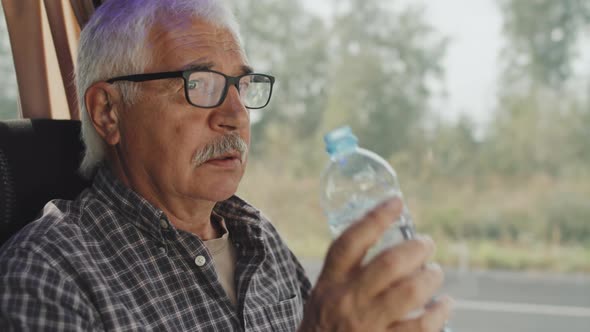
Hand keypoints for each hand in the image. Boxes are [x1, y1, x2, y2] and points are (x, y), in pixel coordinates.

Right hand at [299, 198, 452, 331]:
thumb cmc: (324, 326)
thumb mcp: (324, 295)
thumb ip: (348, 275)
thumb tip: (389, 249)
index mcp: (330, 282)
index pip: (350, 242)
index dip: (375, 218)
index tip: (397, 202)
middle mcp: (347, 300)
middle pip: (388, 264)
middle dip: (416, 249)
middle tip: (427, 243)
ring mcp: (366, 325)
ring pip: (410, 292)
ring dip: (431, 278)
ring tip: (435, 273)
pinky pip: (421, 326)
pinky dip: (439, 313)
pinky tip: (443, 306)